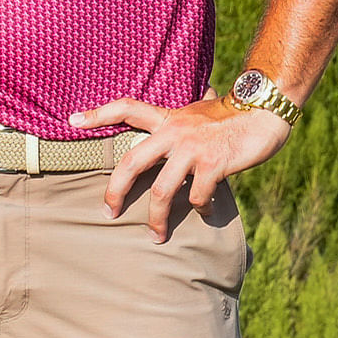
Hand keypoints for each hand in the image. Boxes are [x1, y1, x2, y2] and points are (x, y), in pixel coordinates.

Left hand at [72, 96, 287, 239]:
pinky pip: (197, 197)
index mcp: (167, 119)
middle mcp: (174, 132)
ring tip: (157, 236)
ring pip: (162, 192)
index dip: (98, 114)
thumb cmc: (233, 114)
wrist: (265, 110)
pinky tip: (206, 212)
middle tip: (108, 214)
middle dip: (115, 193)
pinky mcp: (214, 165)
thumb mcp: (199, 111)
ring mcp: (193, 149)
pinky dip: (199, 209)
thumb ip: (184, 118)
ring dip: (157, 220)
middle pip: (131, 164)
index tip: (71, 121)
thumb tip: (193, 101)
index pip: (126, 109)